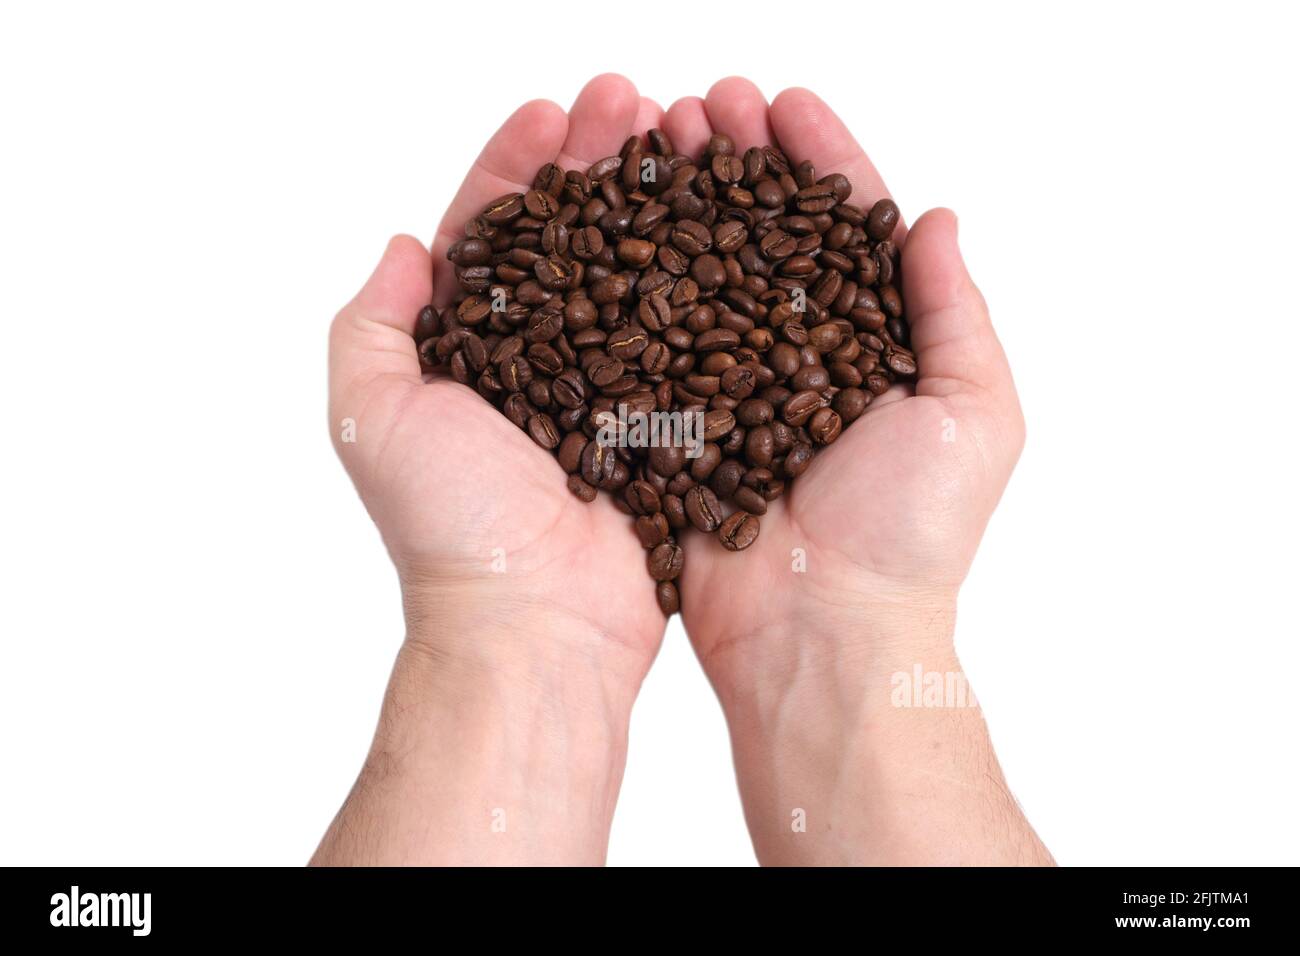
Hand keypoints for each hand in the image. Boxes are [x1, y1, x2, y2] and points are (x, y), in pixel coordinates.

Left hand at [317, 76, 670, 864]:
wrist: (539, 625)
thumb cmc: (453, 530)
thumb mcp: (374, 414)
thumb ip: (371, 324)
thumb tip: (404, 248)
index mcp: (469, 351)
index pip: (494, 234)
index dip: (520, 167)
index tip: (553, 114)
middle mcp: (542, 361)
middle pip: (576, 237)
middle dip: (601, 162)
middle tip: (634, 102)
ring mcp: (609, 388)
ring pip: (639, 272)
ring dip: (660, 203)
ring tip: (687, 139)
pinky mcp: (665, 420)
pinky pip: (692, 335)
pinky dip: (709, 278)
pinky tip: (732, 227)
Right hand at [665, 80, 1045, 864]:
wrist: (822, 634)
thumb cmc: (910, 535)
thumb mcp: (974, 413)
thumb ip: (954, 312)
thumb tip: (937, 217)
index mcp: (872, 344)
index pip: (844, 227)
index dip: (817, 159)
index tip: (784, 104)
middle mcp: (796, 353)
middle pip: (761, 233)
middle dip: (734, 162)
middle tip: (701, 103)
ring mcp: (728, 384)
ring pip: (699, 269)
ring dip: (679, 199)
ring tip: (652, 136)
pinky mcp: (674, 420)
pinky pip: (648, 337)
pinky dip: (630, 277)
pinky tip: (608, 222)